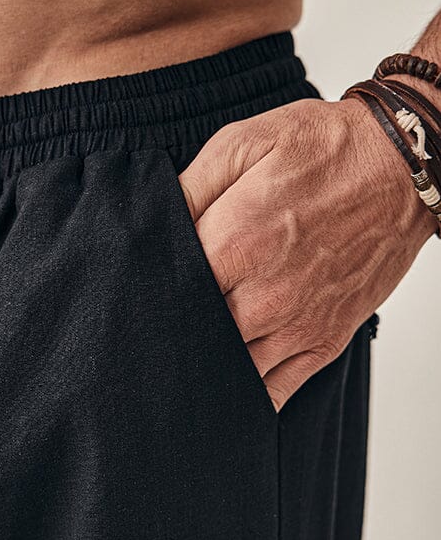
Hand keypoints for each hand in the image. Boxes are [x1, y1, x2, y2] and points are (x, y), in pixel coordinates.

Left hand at [177, 96, 437, 411]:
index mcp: (236, 245)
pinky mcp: (323, 342)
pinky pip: (273, 391)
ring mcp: (296, 326)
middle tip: (151, 327)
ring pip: (227, 371)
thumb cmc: (323, 150)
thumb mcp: (242, 143)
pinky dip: (244, 396)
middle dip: (170, 332)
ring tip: (181, 356)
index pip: (165, 293)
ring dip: (202, 367)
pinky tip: (222, 388)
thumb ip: (189, 190)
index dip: (146, 294)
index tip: (136, 292)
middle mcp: (264, 297)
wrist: (403, 166)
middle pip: (193, 337)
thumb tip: (148, 226)